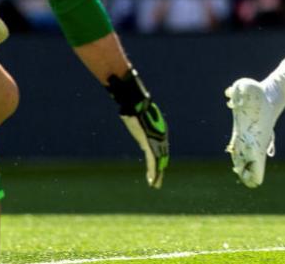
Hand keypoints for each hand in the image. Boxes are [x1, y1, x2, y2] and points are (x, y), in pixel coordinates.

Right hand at [106, 70, 169, 188]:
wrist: (134, 100)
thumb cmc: (131, 102)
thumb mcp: (131, 110)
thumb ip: (130, 112)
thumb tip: (123, 107)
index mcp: (155, 129)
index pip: (159, 146)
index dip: (159, 157)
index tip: (158, 165)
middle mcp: (159, 135)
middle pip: (161, 155)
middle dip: (160, 168)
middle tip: (158, 181)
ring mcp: (155, 140)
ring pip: (158, 161)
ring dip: (157, 174)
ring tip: (155, 185)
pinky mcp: (150, 143)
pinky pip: (153, 161)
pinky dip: (154, 171)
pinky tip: (153, 180)